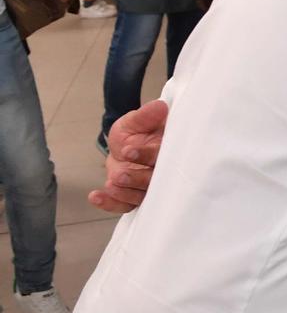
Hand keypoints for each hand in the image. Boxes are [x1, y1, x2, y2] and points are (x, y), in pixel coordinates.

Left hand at [89, 99, 167, 213]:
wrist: (128, 146)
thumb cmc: (137, 133)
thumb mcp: (137, 121)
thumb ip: (146, 115)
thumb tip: (160, 106)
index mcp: (167, 153)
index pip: (161, 157)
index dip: (146, 155)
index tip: (128, 150)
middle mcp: (161, 174)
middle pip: (153, 181)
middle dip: (135, 178)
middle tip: (119, 174)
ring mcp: (147, 188)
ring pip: (141, 196)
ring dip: (124, 192)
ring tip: (111, 184)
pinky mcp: (133, 198)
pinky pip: (125, 206)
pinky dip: (110, 203)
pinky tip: (95, 197)